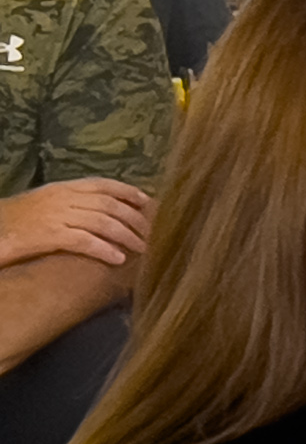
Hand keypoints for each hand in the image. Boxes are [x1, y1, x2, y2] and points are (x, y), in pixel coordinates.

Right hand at [0, 176, 150, 272]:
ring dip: (127, 236)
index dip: (127, 191)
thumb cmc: (15, 220)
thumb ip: (70, 203)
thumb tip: (100, 211)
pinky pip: (84, 241)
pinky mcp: (48, 235)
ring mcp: (55, 216)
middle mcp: (62, 198)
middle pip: (109, 205)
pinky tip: (118, 258)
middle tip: (151, 233)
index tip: (147, 201)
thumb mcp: (44, 203)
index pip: (102, 184)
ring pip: (103, 222)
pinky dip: (105, 249)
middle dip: (134, 218)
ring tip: (142, 248)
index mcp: (61, 188)